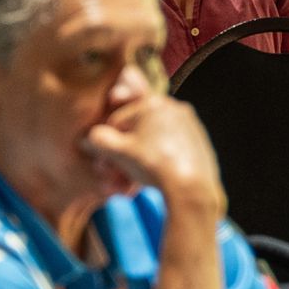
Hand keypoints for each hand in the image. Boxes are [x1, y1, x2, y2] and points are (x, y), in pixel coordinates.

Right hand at [82, 95, 224, 215]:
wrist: (192, 186)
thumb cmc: (153, 165)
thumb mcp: (119, 152)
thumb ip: (99, 140)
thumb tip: (89, 137)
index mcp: (153, 102)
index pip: (117, 121)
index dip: (108, 144)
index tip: (105, 164)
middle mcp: (174, 107)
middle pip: (136, 132)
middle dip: (122, 155)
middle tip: (114, 177)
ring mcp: (189, 123)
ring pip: (152, 142)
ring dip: (137, 161)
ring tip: (129, 183)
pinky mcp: (198, 141)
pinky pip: (170, 148)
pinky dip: (158, 161)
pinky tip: (151, 179)